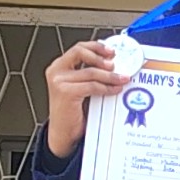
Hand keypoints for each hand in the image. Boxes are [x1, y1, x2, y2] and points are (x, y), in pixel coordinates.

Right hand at [44, 40, 126, 159]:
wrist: (64, 132)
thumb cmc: (73, 111)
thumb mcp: (81, 88)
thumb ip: (90, 75)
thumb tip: (113, 66)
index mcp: (60, 66)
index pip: (78, 48)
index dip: (96, 47)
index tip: (111, 51)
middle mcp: (57, 70)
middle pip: (81, 52)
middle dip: (101, 56)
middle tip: (116, 65)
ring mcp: (59, 81)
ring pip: (91, 71)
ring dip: (110, 76)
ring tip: (122, 79)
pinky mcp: (66, 92)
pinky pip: (92, 86)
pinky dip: (106, 87)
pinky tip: (115, 89)